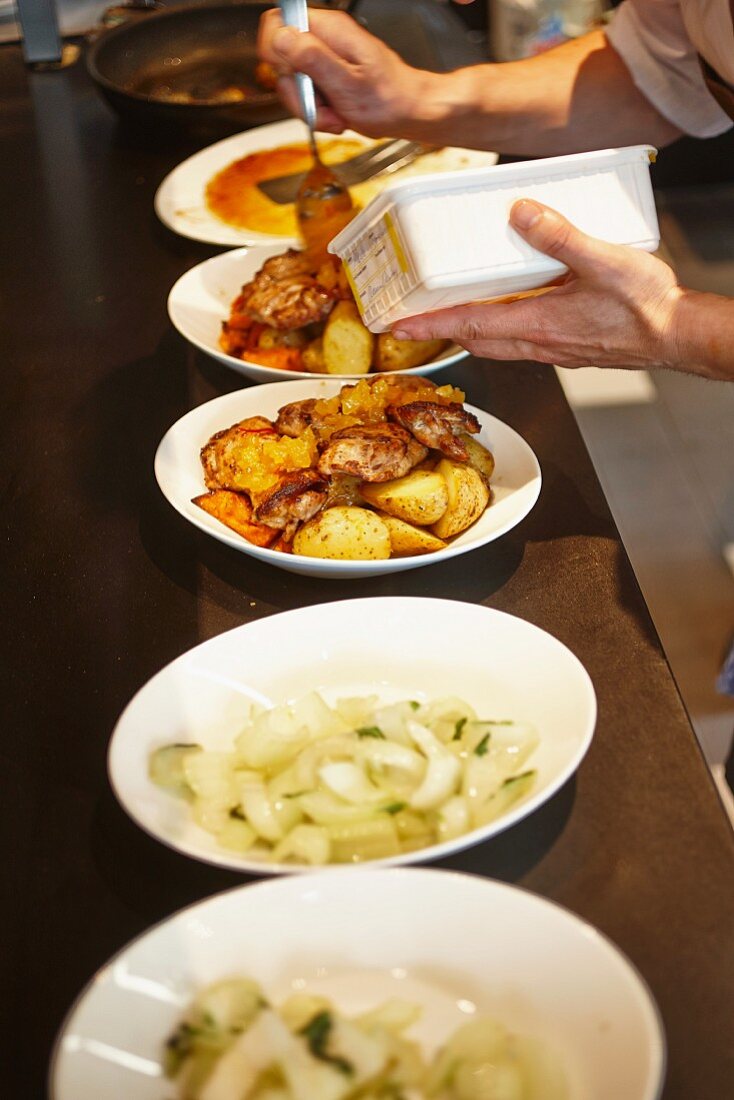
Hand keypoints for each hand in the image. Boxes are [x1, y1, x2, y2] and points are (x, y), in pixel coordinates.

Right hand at [257, 7, 434, 137]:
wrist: (410, 113)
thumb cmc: (389, 99)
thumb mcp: (347, 83)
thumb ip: (312, 58)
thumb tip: (282, 37)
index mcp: (329, 30)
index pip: (277, 22)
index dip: (274, 52)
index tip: (292, 77)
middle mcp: (324, 39)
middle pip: (280, 59)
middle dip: (297, 91)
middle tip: (321, 106)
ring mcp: (325, 58)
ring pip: (293, 82)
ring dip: (309, 107)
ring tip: (335, 115)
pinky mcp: (327, 75)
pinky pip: (307, 94)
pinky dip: (318, 112)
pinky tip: (338, 116)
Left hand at [393, 200, 685, 370]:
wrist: (677, 335)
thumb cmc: (647, 307)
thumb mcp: (603, 260)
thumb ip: (559, 236)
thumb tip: (521, 214)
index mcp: (538, 324)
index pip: (468, 325)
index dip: (429, 324)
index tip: (398, 325)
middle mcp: (539, 343)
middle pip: (475, 339)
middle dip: (440, 329)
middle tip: (412, 319)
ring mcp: (552, 348)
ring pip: (496, 342)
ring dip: (469, 329)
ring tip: (448, 312)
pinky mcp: (567, 346)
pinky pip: (519, 340)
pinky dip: (500, 326)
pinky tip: (508, 308)